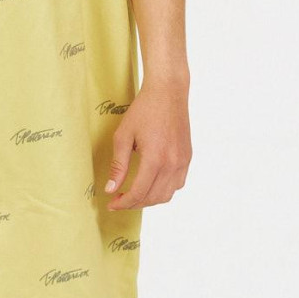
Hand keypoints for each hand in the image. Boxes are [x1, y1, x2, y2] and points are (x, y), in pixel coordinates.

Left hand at [104, 79, 190, 210]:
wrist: (168, 93)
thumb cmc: (143, 110)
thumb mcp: (123, 136)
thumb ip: (118, 165)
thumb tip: (111, 189)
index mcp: (155, 159)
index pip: (139, 193)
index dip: (123, 203)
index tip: (111, 204)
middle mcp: (172, 163)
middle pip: (152, 197)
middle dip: (134, 203)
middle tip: (119, 200)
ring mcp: (182, 162)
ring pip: (167, 195)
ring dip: (149, 199)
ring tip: (134, 194)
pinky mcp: (187, 158)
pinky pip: (177, 184)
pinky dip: (163, 190)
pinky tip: (151, 184)